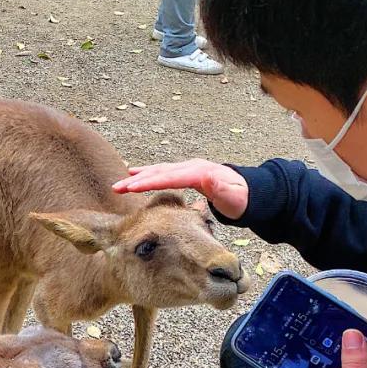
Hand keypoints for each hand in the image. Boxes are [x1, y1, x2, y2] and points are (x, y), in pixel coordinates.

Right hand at [112, 159, 249, 218]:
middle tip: (117, 188)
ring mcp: (188, 169)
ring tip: (120, 183)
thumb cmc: (241, 199)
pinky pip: (163, 172)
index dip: (150, 181)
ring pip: (159, 171)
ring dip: (139, 177)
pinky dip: (148, 174)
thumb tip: (208, 176)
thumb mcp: (234, 196)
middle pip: (160, 172)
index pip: (170, 177)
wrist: (249, 192)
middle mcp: (191, 167)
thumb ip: (220, 187)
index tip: (132, 187)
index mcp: (199, 173)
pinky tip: (135, 175)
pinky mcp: (186, 173)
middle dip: (137, 180)